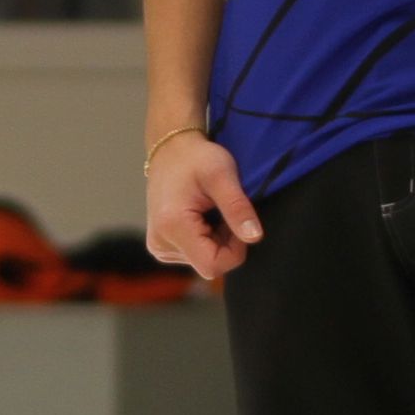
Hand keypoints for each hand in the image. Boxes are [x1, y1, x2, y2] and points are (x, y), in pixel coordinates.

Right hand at [145, 127, 263, 278]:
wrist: (171, 150)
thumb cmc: (197, 158)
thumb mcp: (222, 175)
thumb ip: (238, 208)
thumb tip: (255, 238)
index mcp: (172, 227)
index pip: (213, 265)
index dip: (235, 248)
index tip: (236, 220)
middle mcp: (161, 244)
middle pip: (210, 264)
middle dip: (226, 242)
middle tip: (223, 209)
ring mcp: (160, 248)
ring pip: (205, 261)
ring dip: (217, 240)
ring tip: (210, 209)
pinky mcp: (163, 247)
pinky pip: (196, 255)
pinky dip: (207, 239)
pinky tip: (202, 217)